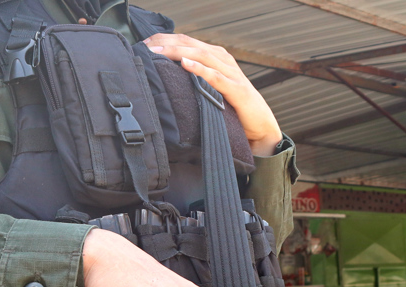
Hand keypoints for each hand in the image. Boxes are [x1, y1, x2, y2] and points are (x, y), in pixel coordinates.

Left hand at [145, 33, 281, 155]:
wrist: (261, 127)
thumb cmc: (235, 109)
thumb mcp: (211, 89)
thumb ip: (195, 80)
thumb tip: (166, 79)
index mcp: (216, 57)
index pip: (187, 41)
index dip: (165, 40)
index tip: (144, 45)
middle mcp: (224, 60)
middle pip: (191, 44)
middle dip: (166, 43)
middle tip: (145, 47)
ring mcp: (231, 73)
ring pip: (202, 56)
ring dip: (178, 52)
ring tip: (159, 52)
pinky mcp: (237, 90)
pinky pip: (216, 77)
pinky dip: (200, 69)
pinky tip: (186, 64)